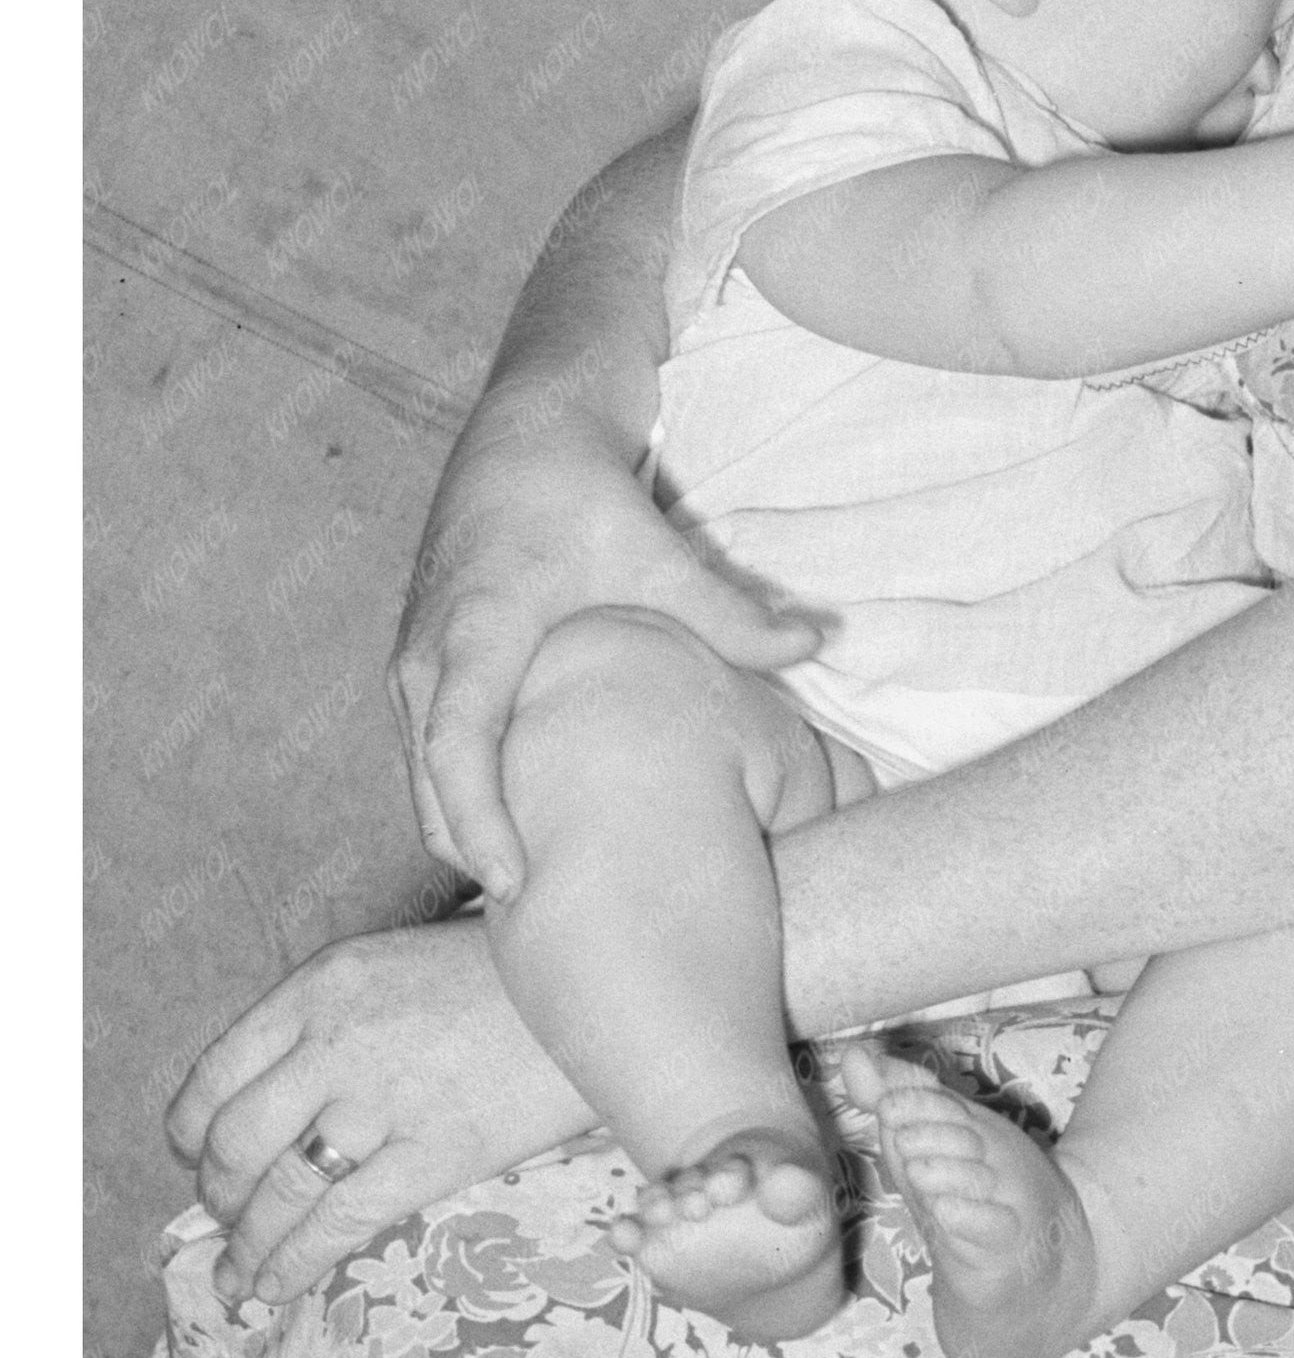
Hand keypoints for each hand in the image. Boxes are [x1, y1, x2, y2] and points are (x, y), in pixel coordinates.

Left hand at [166, 923, 594, 1310]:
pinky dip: (291, 1263)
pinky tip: (273, 1287)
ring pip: (278, 1191)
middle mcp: (336, 1044)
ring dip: (245, 1244)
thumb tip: (284, 1097)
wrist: (605, 991)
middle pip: (235, 1138)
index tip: (196, 1153)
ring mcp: (382, 1103)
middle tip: (224, 1217)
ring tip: (238, 1275)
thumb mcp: (397, 965)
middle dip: (217, 1192)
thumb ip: (333, 1018)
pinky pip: (338, 1223)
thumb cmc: (508, 978)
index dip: (192, 1128)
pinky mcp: (433, 1154)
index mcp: (322, 988)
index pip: (217, 1071)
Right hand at [394, 417, 820, 903]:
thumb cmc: (583, 489)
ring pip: (423, 775)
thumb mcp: (658, 550)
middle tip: (539, 927)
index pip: (458, 747)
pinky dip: (460, 800)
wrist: (521, 430)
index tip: (512, 889)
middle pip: (428, 784)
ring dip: (464, 834)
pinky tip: (517, 843)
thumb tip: (815, 643)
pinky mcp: (420, 667)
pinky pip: (428, 753)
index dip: (480, 824)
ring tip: (531, 902)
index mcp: (480, 630)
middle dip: (472, 855)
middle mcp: (427, 654)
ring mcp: (413, 662)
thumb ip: (731, 611)